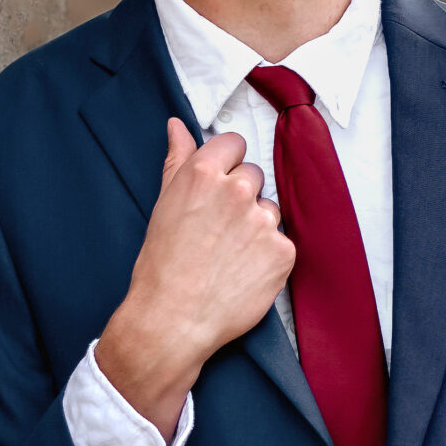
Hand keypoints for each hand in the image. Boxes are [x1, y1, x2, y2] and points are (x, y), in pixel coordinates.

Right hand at [95, 120, 294, 440]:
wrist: (172, 319)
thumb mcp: (164, 205)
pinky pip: (282, 243)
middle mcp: (237, 191)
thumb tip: (177, 125)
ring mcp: (263, 221)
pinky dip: (268, 257)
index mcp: (203, 173)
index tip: (217, 188)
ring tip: (229, 256)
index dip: (227, 166)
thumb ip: (177, 160)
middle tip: (218, 230)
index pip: (234, 144)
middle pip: (254, 176)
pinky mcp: (283, 251)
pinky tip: (244, 273)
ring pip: (269, 210)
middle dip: (241, 197)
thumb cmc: (161, 264)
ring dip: (256, 227)